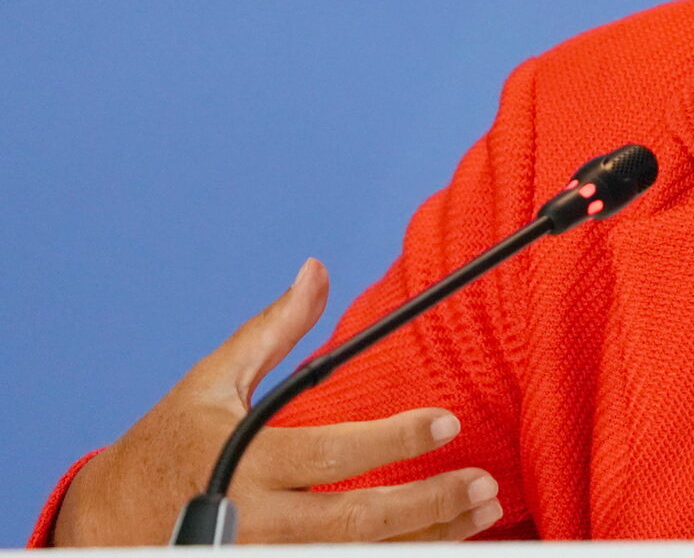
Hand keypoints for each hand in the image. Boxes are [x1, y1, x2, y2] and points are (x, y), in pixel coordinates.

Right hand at [52, 259, 502, 545]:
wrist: (102, 526)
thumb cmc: (163, 447)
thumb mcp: (211, 382)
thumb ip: (273, 330)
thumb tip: (317, 270)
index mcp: (245, 461)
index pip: (332, 455)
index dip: (394, 440)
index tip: (448, 422)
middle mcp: (257, 521)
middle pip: (357, 522)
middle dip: (429, 503)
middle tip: (485, 483)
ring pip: (360, 557)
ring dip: (430, 537)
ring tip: (483, 514)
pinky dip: (397, 557)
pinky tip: (441, 542)